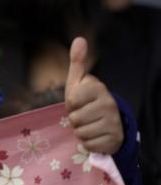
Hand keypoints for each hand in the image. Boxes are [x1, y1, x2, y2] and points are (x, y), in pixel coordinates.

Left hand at [64, 37, 122, 154]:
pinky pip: (89, 145)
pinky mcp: (114, 139)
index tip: (79, 101)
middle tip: (84, 114)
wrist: (107, 120)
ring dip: (81, 131)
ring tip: (90, 123)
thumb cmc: (86, 99)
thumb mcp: (78, 81)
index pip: (71, 101)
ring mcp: (113, 122)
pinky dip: (88, 142)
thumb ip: (77, 62)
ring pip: (80, 133)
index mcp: (98, 88)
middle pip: (74, 119)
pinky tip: (96, 134)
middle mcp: (109, 104)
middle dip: (75, 119)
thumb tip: (79, 39)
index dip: (71, 103)